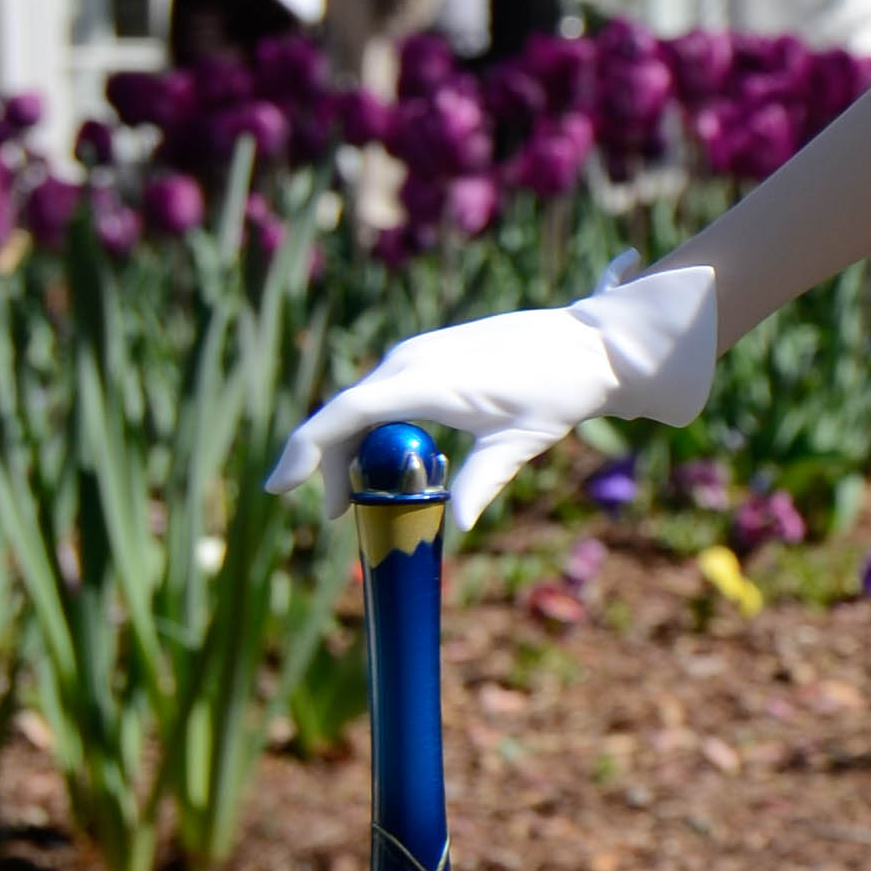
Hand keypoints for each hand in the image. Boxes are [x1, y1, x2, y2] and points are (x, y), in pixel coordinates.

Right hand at [270, 257, 719, 533]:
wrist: (590, 345)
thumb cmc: (557, 391)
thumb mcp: (519, 442)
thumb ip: (482, 481)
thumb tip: (455, 525)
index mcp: (424, 379)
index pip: (345, 414)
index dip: (307, 449)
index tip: (280, 486)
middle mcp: (410, 359)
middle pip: (344, 414)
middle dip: (328, 463)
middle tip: (334, 513)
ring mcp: (417, 353)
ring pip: (361, 403)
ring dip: (350, 447)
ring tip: (354, 496)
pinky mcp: (428, 355)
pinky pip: (382, 392)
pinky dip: (371, 427)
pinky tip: (382, 461)